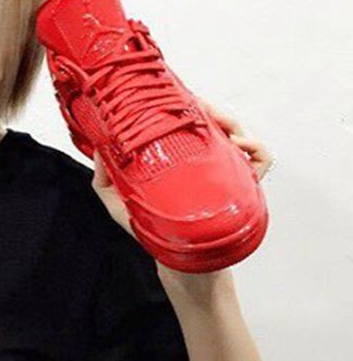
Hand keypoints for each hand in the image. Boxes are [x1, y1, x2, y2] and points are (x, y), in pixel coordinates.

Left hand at [91, 98, 275, 240]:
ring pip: (238, 135)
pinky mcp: (242, 188)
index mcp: (177, 160)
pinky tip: (238, 147)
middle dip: (210, 109)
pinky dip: (256, 148)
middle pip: (215, 123)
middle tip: (201, 106)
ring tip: (221, 125)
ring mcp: (224, 174)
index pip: (186, 123)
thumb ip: (104, 178)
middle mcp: (201, 163)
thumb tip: (99, 148)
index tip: (178, 98)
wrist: (175, 263)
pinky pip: (261, 160)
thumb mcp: (118, 203)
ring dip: (231, 123)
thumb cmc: (149, 231)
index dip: (185, 106)